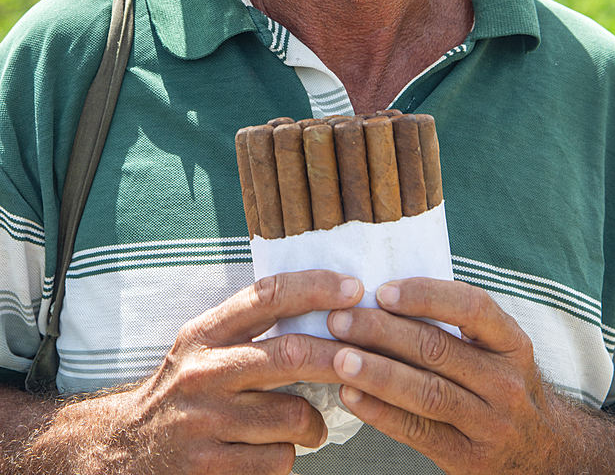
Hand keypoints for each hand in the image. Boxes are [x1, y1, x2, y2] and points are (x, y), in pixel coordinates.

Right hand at [26, 270, 362, 474]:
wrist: (122, 449)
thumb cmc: (181, 391)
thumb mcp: (201, 347)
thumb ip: (248, 327)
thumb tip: (323, 307)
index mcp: (204, 333)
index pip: (266, 295)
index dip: (314, 287)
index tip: (353, 289)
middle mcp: (203, 372)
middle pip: (291, 355)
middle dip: (339, 358)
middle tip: (362, 362)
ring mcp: (204, 421)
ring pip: (292, 415)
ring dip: (314, 423)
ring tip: (310, 424)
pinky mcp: (208, 467)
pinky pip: (277, 460)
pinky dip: (288, 457)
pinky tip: (276, 451)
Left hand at [327, 278, 560, 474]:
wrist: (544, 454)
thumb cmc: (502, 384)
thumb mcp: (499, 349)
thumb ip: (456, 324)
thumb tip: (384, 294)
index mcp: (512, 343)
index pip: (471, 307)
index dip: (424, 295)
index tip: (382, 291)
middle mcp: (504, 382)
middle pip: (437, 350)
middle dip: (381, 332)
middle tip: (339, 320)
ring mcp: (489, 424)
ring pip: (425, 393)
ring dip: (377, 372)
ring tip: (338, 358)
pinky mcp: (467, 459)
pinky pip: (418, 432)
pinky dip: (380, 412)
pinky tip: (350, 395)